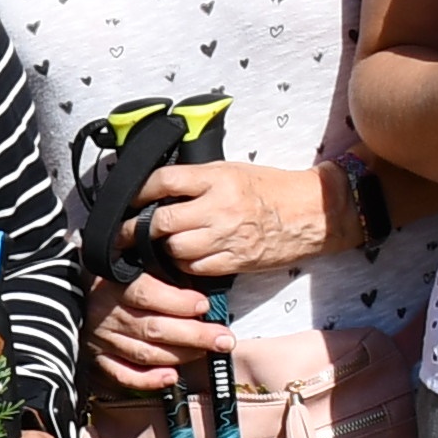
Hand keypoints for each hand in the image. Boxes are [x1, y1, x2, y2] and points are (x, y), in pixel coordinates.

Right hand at [81, 263, 230, 395]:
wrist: (62, 291)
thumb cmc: (105, 276)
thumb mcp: (124, 261)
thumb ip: (153, 271)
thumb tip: (193, 282)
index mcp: (112, 285)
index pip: (146, 294)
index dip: (178, 302)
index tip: (205, 305)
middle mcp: (106, 315)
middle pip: (154, 328)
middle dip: (195, 335)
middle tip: (224, 338)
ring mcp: (101, 341)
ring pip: (145, 353)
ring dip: (181, 355)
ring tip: (208, 351)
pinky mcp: (97, 360)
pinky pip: (124, 375)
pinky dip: (148, 380)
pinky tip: (172, 377)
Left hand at [138, 160, 336, 285]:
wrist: (314, 212)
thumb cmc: (273, 188)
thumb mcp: (234, 170)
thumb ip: (198, 179)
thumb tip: (160, 188)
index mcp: (219, 177)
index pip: (165, 181)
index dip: (139, 191)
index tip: (127, 198)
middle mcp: (220, 207)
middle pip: (163, 221)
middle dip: (137, 229)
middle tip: (124, 232)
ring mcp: (228, 237)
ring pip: (175, 249)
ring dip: (162, 248)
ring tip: (159, 243)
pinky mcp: (236, 261)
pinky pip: (195, 268)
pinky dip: (184, 264)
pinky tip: (183, 257)